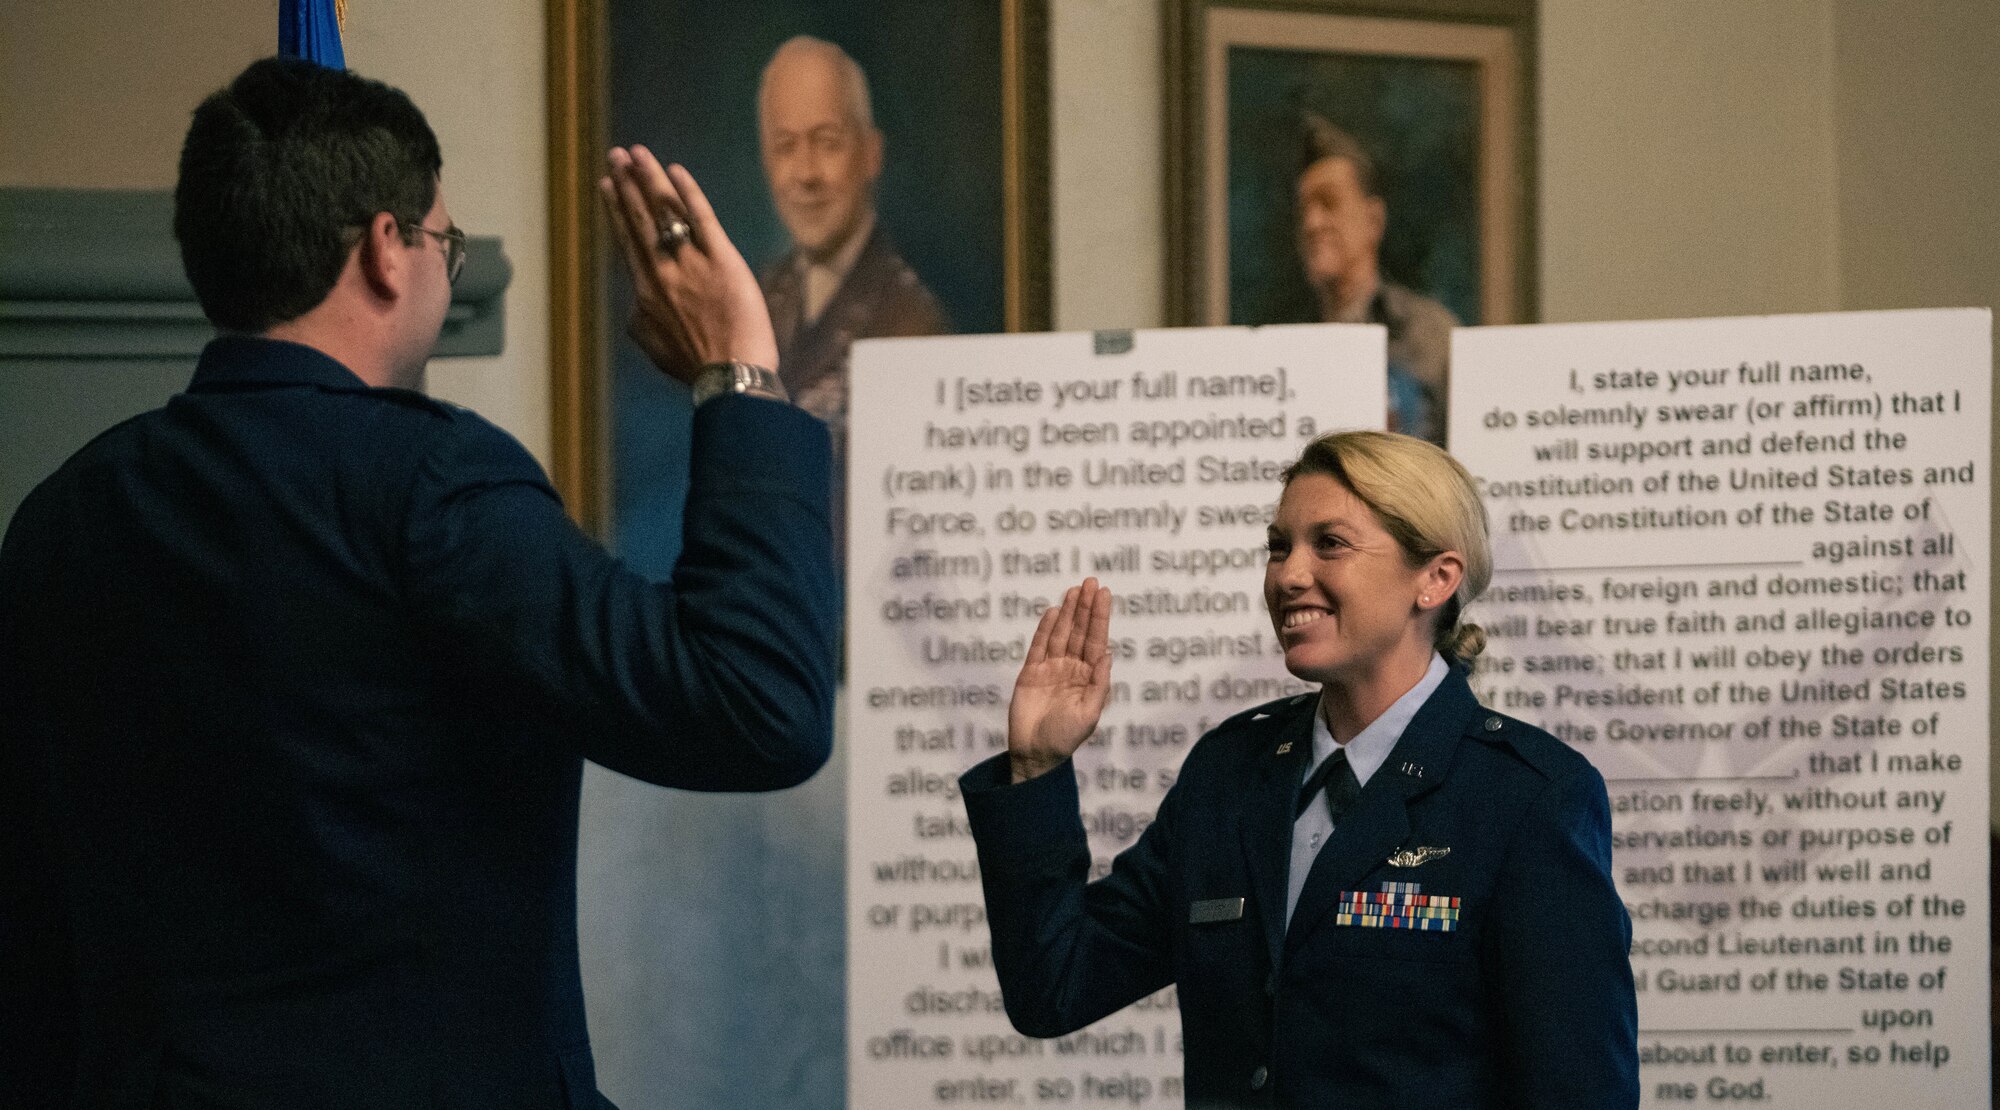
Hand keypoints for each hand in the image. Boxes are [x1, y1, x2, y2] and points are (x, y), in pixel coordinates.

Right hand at [598, 146, 779, 384]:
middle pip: (639, 218)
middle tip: (616, 155)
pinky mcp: (722, 260)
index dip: (616, 209)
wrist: (731, 375)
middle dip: (626, 183)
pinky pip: (702, 218)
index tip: (607, 185)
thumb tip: (635, 306)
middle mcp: (662, 271)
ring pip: (665, 212)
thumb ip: (641, 320)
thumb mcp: (654, 346)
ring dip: (649, 178)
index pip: (627, 240)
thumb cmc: (696, 366)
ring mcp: (691, 264)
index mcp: (645, 291)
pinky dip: (688, 192)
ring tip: (637, 153)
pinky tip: (675, 171)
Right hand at [1006, 578, 1112, 783]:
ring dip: (1067, 612)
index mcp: (1089, 677)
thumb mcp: (1090, 713)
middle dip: (1085, 607)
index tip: (1104, 594)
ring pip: (1060, 634)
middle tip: (1091, 582)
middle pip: (1079, 631)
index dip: (1100, 617)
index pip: (1096, 640)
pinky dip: (1045, 629)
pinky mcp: (1030, 673)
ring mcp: (1050, 669)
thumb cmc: (1066, 738)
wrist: (1035, 754)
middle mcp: (1071, 668)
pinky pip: (1038, 646)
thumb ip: (1099, 683)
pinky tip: (1053, 611)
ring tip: (1075, 590)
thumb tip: (1108, 653)